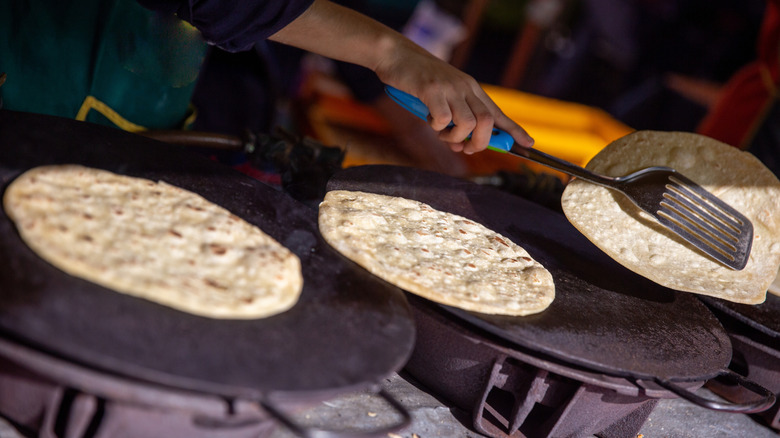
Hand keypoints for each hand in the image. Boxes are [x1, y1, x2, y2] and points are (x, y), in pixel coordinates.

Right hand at [373, 38, 533, 153]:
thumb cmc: (418, 81)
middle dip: (480, 143)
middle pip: (487, 122)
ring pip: (468, 123)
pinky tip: (427, 118)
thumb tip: (463, 146)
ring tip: (441, 132)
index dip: (514, 130)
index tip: (529, 145)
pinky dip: (436, 126)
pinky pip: (443, 119)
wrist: (397, 56)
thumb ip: (455, 120)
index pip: (498, 113)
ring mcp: (450, 88)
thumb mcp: (443, 98)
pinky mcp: (431, 89)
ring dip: (454, 137)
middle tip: (465, 148)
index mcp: (471, 89)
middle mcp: (465, 88)